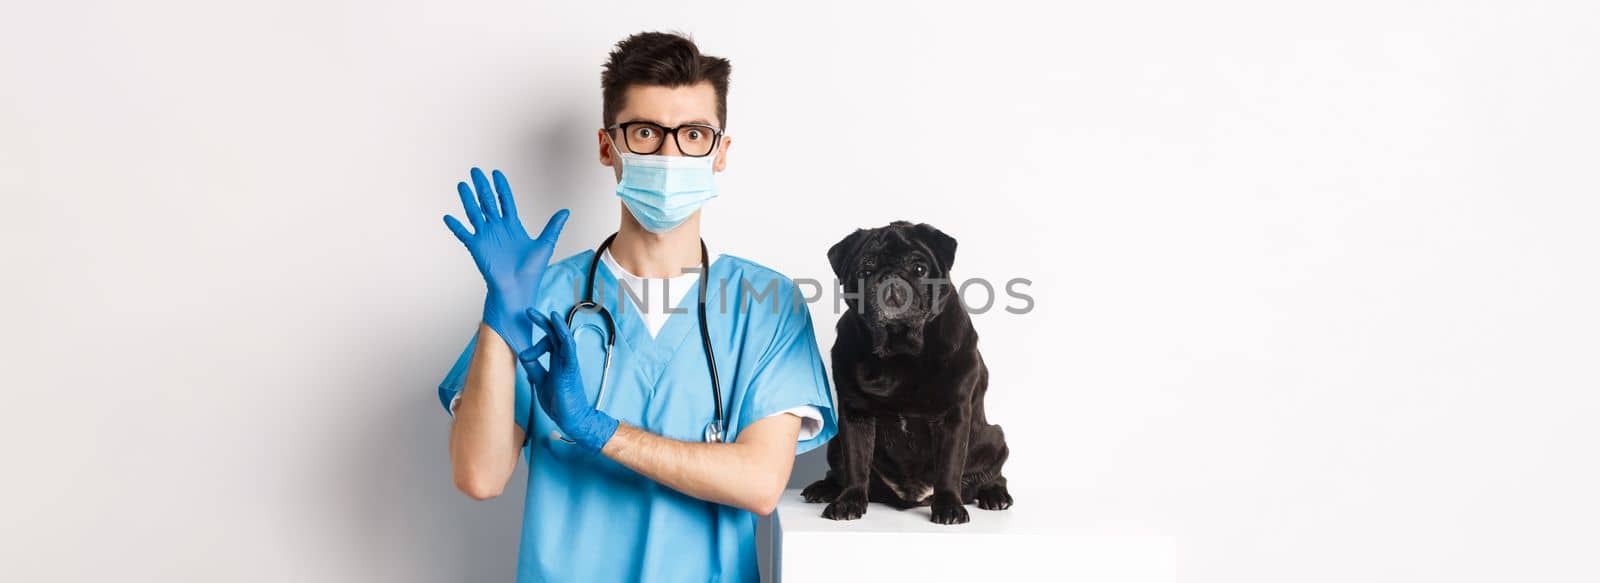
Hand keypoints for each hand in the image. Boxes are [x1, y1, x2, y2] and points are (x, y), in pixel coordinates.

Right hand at [443, 167, 568, 355]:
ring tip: (462, 185)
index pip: (505, 201)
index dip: (501, 187)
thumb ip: (553, 227)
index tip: (496, 173)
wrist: (518, 289)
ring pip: (474, 213)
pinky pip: (463, 234)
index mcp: (512, 226)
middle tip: (475, 171)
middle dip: (482, 186)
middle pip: (487, 202)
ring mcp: (486, 237)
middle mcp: (497, 228)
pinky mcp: (476, 247)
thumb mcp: (545, 244)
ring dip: (467, 199)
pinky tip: (448, 217)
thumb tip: (566, 211)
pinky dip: (455, 226)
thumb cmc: (531, 271)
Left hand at [518, 309, 618, 454]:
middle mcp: (564, 359)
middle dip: (543, 322)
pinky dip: (564, 335)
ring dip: (555, 325)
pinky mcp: (571, 368)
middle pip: (555, 335)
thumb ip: (534, 367)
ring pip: (563, 338)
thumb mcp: (540, 381)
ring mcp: (568, 362)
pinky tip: (558, 324)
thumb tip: (523, 354)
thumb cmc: (559, 401)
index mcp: (557, 361)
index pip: (548, 341)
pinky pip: (568, 348)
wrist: (570, 418)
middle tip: (529, 311)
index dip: (536, 339)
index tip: (525, 343)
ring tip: (548, 314)